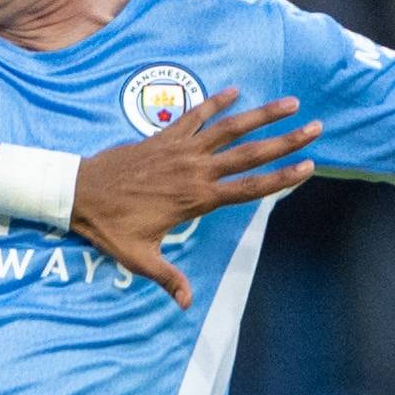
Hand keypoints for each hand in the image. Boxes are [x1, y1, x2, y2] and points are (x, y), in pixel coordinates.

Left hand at [70, 90, 319, 307]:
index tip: (308, 167)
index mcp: (196, 198)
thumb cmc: (109, 227)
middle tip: (317, 128)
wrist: (77, 192)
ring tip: (291, 103)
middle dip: (285, 140)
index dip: (282, 178)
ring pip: (229, 127)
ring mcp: (180, 149)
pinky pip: (194, 115)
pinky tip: (234, 90)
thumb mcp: (139, 258)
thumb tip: (186, 304)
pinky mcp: (163, 136)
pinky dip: (214, 102)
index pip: (249, 188)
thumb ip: (168, 278)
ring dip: (261, 114)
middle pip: (250, 153)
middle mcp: (194, 169)